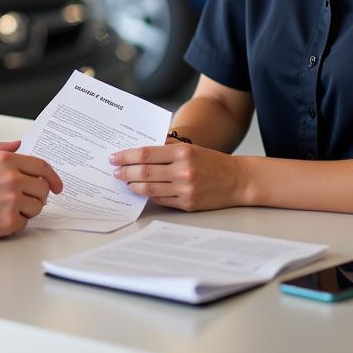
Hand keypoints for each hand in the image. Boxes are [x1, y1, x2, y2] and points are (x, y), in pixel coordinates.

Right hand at [0, 151, 62, 241]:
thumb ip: (11, 162)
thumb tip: (33, 166)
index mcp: (7, 160)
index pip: (41, 166)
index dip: (52, 178)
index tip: (57, 186)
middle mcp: (12, 177)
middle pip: (43, 188)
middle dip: (38, 197)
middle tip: (26, 201)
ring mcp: (12, 199)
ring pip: (37, 207)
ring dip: (26, 210)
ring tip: (5, 209)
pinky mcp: (9, 219)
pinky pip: (24, 223)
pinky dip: (15, 223)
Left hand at [109, 143, 245, 211]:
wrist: (238, 180)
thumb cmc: (212, 161)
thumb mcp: (191, 148)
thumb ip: (167, 149)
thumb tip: (140, 152)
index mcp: (182, 152)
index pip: (146, 154)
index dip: (126, 156)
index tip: (114, 157)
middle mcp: (182, 171)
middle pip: (144, 172)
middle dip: (125, 172)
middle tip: (114, 171)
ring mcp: (185, 190)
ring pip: (150, 188)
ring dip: (133, 185)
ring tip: (125, 181)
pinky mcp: (188, 204)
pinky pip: (161, 200)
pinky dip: (148, 195)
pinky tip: (141, 190)